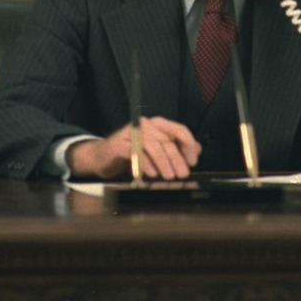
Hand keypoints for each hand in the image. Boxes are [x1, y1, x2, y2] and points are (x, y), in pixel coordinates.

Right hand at [66, 116, 200, 180]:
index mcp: (158, 124)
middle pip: (166, 140)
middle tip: (182, 174)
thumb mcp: (158, 151)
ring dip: (163, 161)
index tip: (192, 161)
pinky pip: (134, 152)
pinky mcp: (119, 144)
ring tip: (169, 176)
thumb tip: (197, 149)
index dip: (188, 145)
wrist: (103, 157)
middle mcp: (146, 125)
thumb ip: (176, 148)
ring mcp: (131, 133)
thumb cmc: (134, 153)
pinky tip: (151, 173)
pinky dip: (145, 163)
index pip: (178, 130)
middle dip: (176, 158)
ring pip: (152, 145)